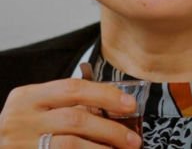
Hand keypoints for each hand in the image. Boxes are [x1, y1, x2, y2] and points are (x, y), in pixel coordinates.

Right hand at [0, 78, 142, 147]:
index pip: (73, 88)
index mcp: (27, 97)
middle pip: (75, 120)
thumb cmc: (22, 128)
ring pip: (70, 145)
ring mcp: (18, 143)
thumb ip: (66, 105)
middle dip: (110, 130)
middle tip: (133, 139)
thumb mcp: (36, 109)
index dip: (105, 95)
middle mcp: (20, 119)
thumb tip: (114, 108)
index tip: (130, 105)